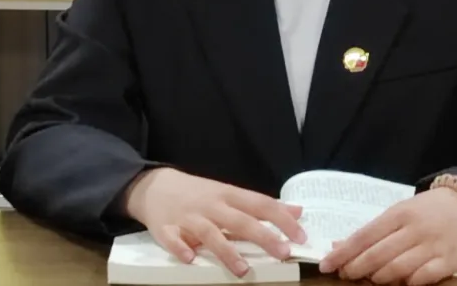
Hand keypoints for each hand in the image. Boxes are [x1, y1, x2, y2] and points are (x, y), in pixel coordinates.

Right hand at [123, 167, 306, 275]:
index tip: (300, 236)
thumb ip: (263, 205)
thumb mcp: (231, 193)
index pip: (261, 204)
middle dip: (263, 236)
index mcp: (229, 194)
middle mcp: (211, 205)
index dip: (282, 219)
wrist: (156, 186)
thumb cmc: (199, 193)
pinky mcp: (166, 229)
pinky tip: (190, 259)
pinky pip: (173, 240)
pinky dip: (181, 248)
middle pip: (240, 220)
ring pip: (210, 233)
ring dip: (227, 251)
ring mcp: (188, 217)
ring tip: (243, 269)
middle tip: (284, 252)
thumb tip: (297, 211)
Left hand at [318, 187, 456, 284]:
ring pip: (397, 269)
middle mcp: (414, 229)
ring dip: (379, 278)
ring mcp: (432, 246)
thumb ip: (373, 230)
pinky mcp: (448, 262)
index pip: (365, 235)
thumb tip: (340, 245)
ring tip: (371, 278)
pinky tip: (400, 282)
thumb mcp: (399, 212)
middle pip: (378, 254)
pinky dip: (408, 283)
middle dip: (356, 267)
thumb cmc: (426, 211)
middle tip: (345, 275)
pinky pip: (422, 278)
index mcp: (399, 213)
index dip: (344, 252)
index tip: (326, 264)